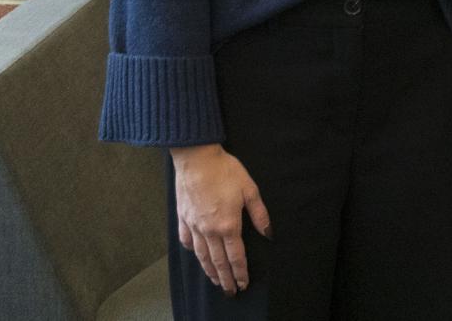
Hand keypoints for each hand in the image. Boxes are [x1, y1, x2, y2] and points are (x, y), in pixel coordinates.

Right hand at [169, 144, 271, 294]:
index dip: (240, 272)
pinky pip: (187, 241)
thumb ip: (260, 214)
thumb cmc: (225, 171)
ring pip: (201, 255)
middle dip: (226, 278)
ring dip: (210, 271)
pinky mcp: (183, 218)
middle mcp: (209, 231)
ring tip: (216, 281)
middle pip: (218, 261)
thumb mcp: (250, 189)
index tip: (243, 284)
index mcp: (228, 225)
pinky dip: (192, 252)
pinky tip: (196, 256)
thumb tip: (268, 233)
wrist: (196, 160)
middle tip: (231, 291)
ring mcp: (194, 226)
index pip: (236, 256)